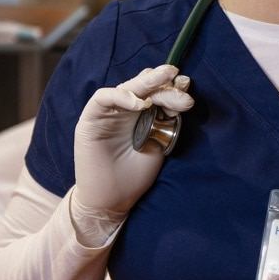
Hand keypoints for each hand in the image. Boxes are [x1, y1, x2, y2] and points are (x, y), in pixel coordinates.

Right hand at [73, 64, 192, 214]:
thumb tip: (182, 98)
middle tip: (181, 80)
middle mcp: (124, 109)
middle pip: (144, 86)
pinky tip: (141, 103)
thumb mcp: (158, 144)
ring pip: (126, 87)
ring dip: (147, 82)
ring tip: (166, 79)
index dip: (172, 89)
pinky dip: (122, 96)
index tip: (188, 90)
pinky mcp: (90, 118)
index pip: (156, 93)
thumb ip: (166, 122)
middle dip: (163, 81)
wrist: (111, 200)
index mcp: (141, 115)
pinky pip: (103, 98)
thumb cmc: (134, 176)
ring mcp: (107, 112)